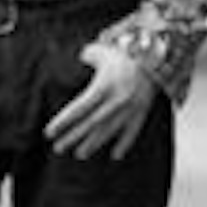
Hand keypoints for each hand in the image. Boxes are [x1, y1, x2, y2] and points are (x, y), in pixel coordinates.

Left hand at [43, 43, 158, 160]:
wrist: (157, 54)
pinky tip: (115, 155)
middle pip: (90, 124)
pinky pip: (132, 132)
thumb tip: (80, 58)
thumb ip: (87, 55)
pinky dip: (124, 144)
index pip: (78, 109)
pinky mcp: (142, 111)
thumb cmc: (124, 50)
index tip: (49, 132)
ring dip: (93, 144)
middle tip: (58, 148)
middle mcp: (115, 101)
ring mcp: (130, 109)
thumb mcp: (101, 50)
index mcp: (103, 86)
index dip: (62, 122)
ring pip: (108, 131)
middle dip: (73, 137)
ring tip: (79, 154)